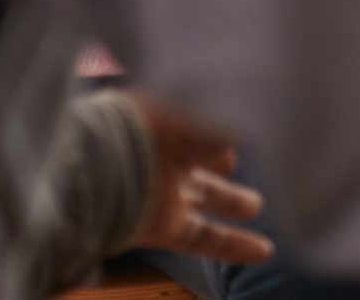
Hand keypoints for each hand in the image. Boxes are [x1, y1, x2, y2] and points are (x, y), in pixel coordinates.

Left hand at [123, 93, 272, 265]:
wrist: (97, 163)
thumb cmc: (144, 125)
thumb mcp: (193, 106)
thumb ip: (225, 117)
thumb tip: (249, 126)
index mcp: (171, 120)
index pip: (203, 120)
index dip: (221, 120)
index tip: (244, 120)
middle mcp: (168, 155)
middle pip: (204, 157)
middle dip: (222, 161)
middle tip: (235, 165)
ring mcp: (165, 193)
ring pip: (207, 198)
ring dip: (232, 201)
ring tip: (254, 206)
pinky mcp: (163, 228)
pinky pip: (203, 238)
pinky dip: (233, 245)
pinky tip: (263, 251)